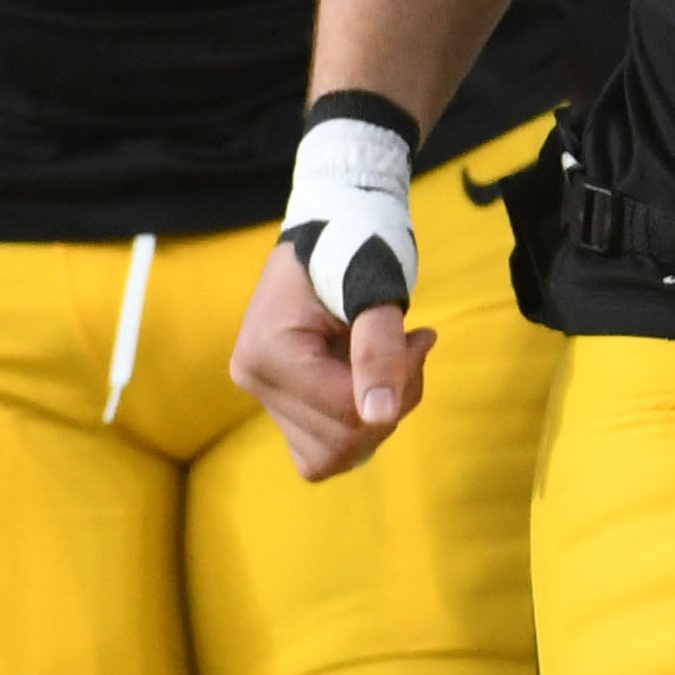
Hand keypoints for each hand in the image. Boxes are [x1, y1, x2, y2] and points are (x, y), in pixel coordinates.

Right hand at [232, 231, 438, 481]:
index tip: (420, 337)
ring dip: (378, 415)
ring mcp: (264, 395)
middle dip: (393, 400)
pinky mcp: (281, 402)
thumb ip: (379, 348)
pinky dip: (358, 424)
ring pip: (333, 455)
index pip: (345, 411)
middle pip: (340, 441)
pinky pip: (322, 449)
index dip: (398, 385)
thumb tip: (381, 416)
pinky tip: (372, 379)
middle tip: (411, 346)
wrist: (333, 219)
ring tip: (393, 360)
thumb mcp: (376, 285)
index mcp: (267, 353)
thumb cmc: (354, 240)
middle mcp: (254, 381)